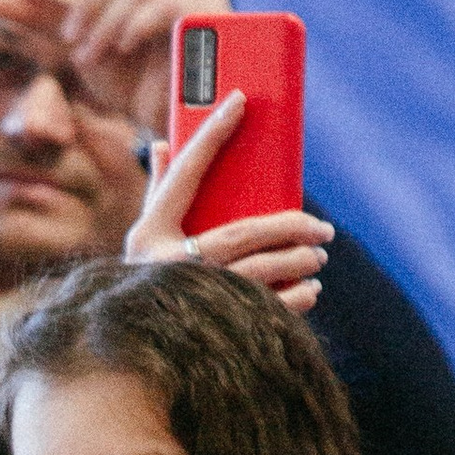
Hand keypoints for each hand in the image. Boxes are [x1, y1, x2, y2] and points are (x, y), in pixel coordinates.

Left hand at [0, 0, 226, 136]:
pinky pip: (158, 3)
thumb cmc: (132, 82)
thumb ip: (42, 14)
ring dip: (102, 22)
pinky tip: (122, 47)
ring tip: (88, 54)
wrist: (172, 123)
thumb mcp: (80, 41)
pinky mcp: (210, 8)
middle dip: (88, 1)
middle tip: (70, 37)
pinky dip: (130, 26)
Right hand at [126, 103, 328, 315]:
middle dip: (288, 227)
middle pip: (240, 234)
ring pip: (258, 274)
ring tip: (318, 256)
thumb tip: (160, 144)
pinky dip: (294, 300)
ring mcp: (191, 299)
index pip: (186, 174)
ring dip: (296, 262)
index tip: (239, 100)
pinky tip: (310, 290)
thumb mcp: (144, 240)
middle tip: (322, 227)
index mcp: (149, 235)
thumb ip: (158, 193)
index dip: (211, 134)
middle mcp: (169, 267)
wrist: (132, 354)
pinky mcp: (213, 330)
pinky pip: (264, 312)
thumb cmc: (144, 284)